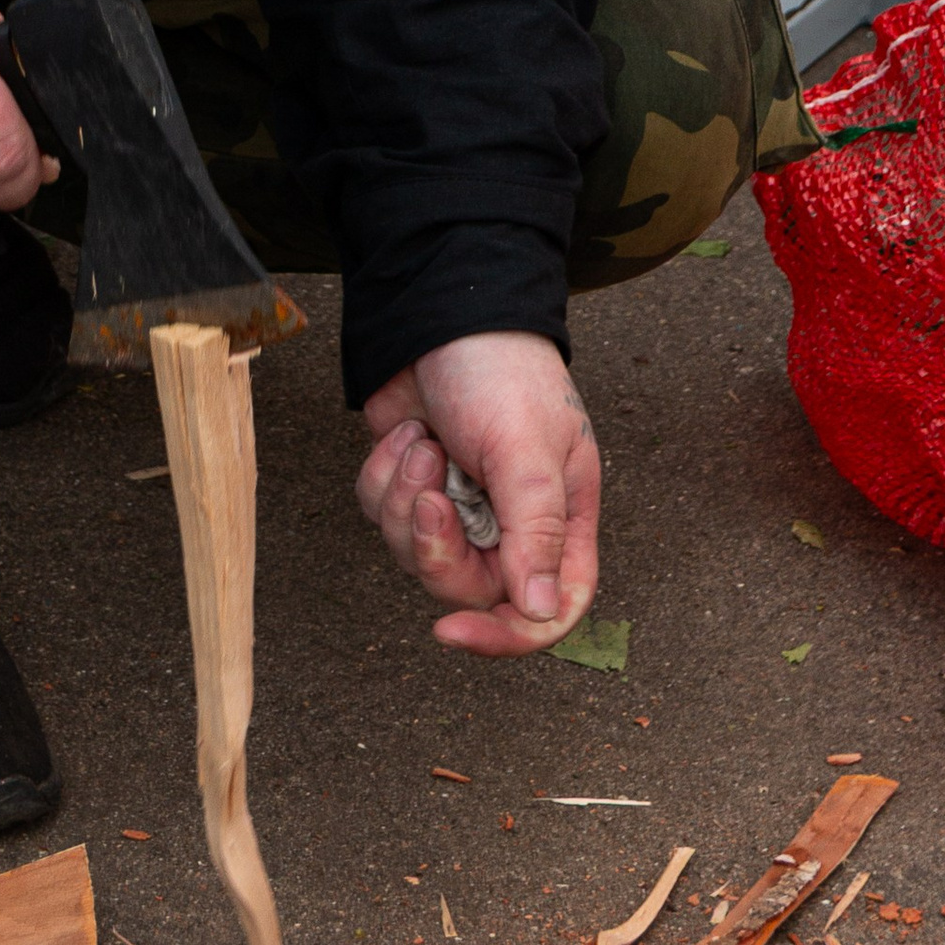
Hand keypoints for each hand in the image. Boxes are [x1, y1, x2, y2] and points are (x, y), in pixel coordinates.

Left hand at [355, 333, 600, 655]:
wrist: (443, 310)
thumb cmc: (503, 371)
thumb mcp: (527, 450)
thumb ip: (535, 531)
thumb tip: (539, 610)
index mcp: (560, 519)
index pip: (547, 610)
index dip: (506, 634)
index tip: (452, 630)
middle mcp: (511, 521)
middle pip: (466, 586)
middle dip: (434, 543)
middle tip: (430, 489)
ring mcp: (457, 503)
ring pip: (415, 553)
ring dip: (407, 498)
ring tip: (422, 441)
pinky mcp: (411, 482)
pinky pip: (384, 514)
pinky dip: (384, 476)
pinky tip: (405, 433)